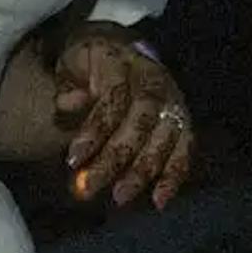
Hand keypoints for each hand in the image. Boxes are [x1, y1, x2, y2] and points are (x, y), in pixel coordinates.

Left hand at [53, 26, 193, 211]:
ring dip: (143, 170)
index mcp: (123, 62)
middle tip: (90, 187)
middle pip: (140, 121)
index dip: (94, 130)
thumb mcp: (70, 67)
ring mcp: (172, 99)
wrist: (120, 52)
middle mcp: (154, 79)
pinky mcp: (183, 120)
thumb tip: (67, 103)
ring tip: (120, 197)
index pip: (112, 98)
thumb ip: (66, 86)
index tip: (73, 160)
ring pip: (164, 137)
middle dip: (115, 158)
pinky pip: (185, 148)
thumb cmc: (88, 67)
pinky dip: (173, 176)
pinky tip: (158, 200)